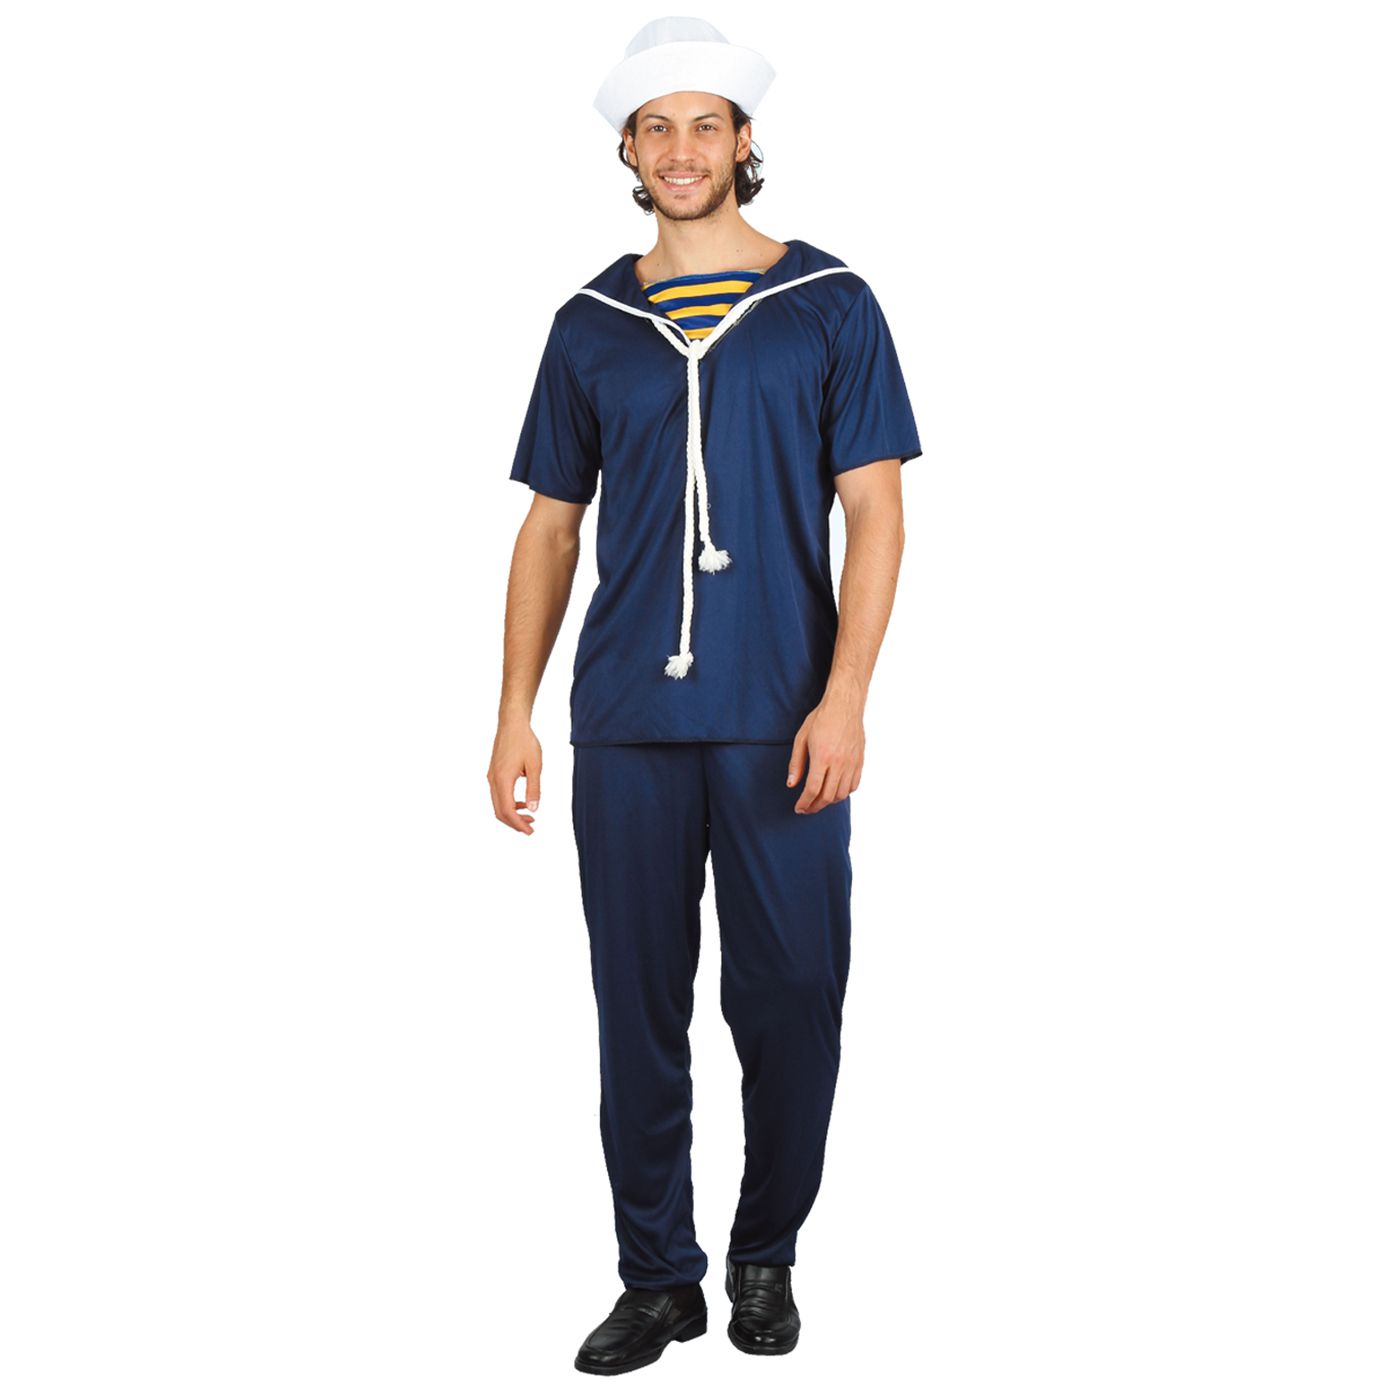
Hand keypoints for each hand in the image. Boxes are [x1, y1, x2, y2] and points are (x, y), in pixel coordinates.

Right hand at [488, 717, 542, 834]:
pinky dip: (508, 803)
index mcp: (503, 780)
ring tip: (529, 817)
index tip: (530, 831)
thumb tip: (533, 809)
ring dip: (512, 814)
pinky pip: (498, 795)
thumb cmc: (525, 741)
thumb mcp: (535, 766)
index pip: (508, 810)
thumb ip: (534, 789)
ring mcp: (491, 777)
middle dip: (514, 823)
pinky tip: (522, 802)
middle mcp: (493, 780)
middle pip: (499, 812)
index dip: (518, 824)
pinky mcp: (493, 773)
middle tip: (530, 829)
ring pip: (497, 804)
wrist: (512, 724)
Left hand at [787, 693, 863, 813]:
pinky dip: (843, 793)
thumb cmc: (821, 719)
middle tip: (806, 809)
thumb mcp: (801, 738)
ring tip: (819, 801)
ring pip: (842, 794)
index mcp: (822, 757)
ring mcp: (852, 763)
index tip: (798, 808)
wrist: (845, 705)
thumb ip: (796, 763)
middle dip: (815, 807)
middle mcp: (839, 763)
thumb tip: (791, 784)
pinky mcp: (860, 761)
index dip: (804, 803)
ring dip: (829, 802)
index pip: (813, 789)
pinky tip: (834, 792)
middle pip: (827, 796)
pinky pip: (854, 785)